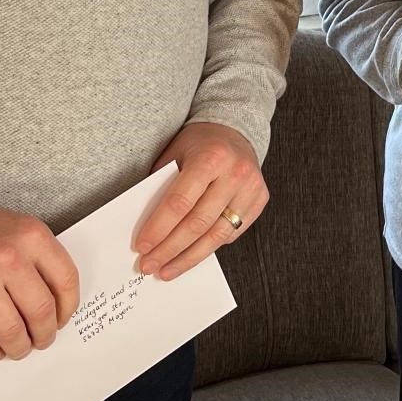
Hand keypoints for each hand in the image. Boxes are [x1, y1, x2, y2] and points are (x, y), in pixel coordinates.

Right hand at [0, 201, 79, 362]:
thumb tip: (56, 302)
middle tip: (41, 340)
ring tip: (18, 348)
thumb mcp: (17, 228)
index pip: (66, 280)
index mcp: (30, 236)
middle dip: (45, 334)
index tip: (62, 319)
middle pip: (41, 311)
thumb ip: (39, 258)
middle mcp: (7, 258)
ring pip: (12, 333)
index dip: (68, 307)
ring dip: (19, 348)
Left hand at [134, 121, 266, 279]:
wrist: (235, 130)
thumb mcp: (174, 154)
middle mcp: (235, 174)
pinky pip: (231, 234)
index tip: (142, 247)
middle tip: (149, 265)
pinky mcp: (260, 201)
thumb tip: (144, 227)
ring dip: (189, 257)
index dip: (159, 228)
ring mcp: (251, 189)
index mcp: (211, 158)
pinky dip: (209, 246)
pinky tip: (191, 254)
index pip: (180, 202)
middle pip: (198, 223)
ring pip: (217, 235)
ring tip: (167, 270)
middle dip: (170, 249)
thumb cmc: (199, 143)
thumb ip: (161, 185)